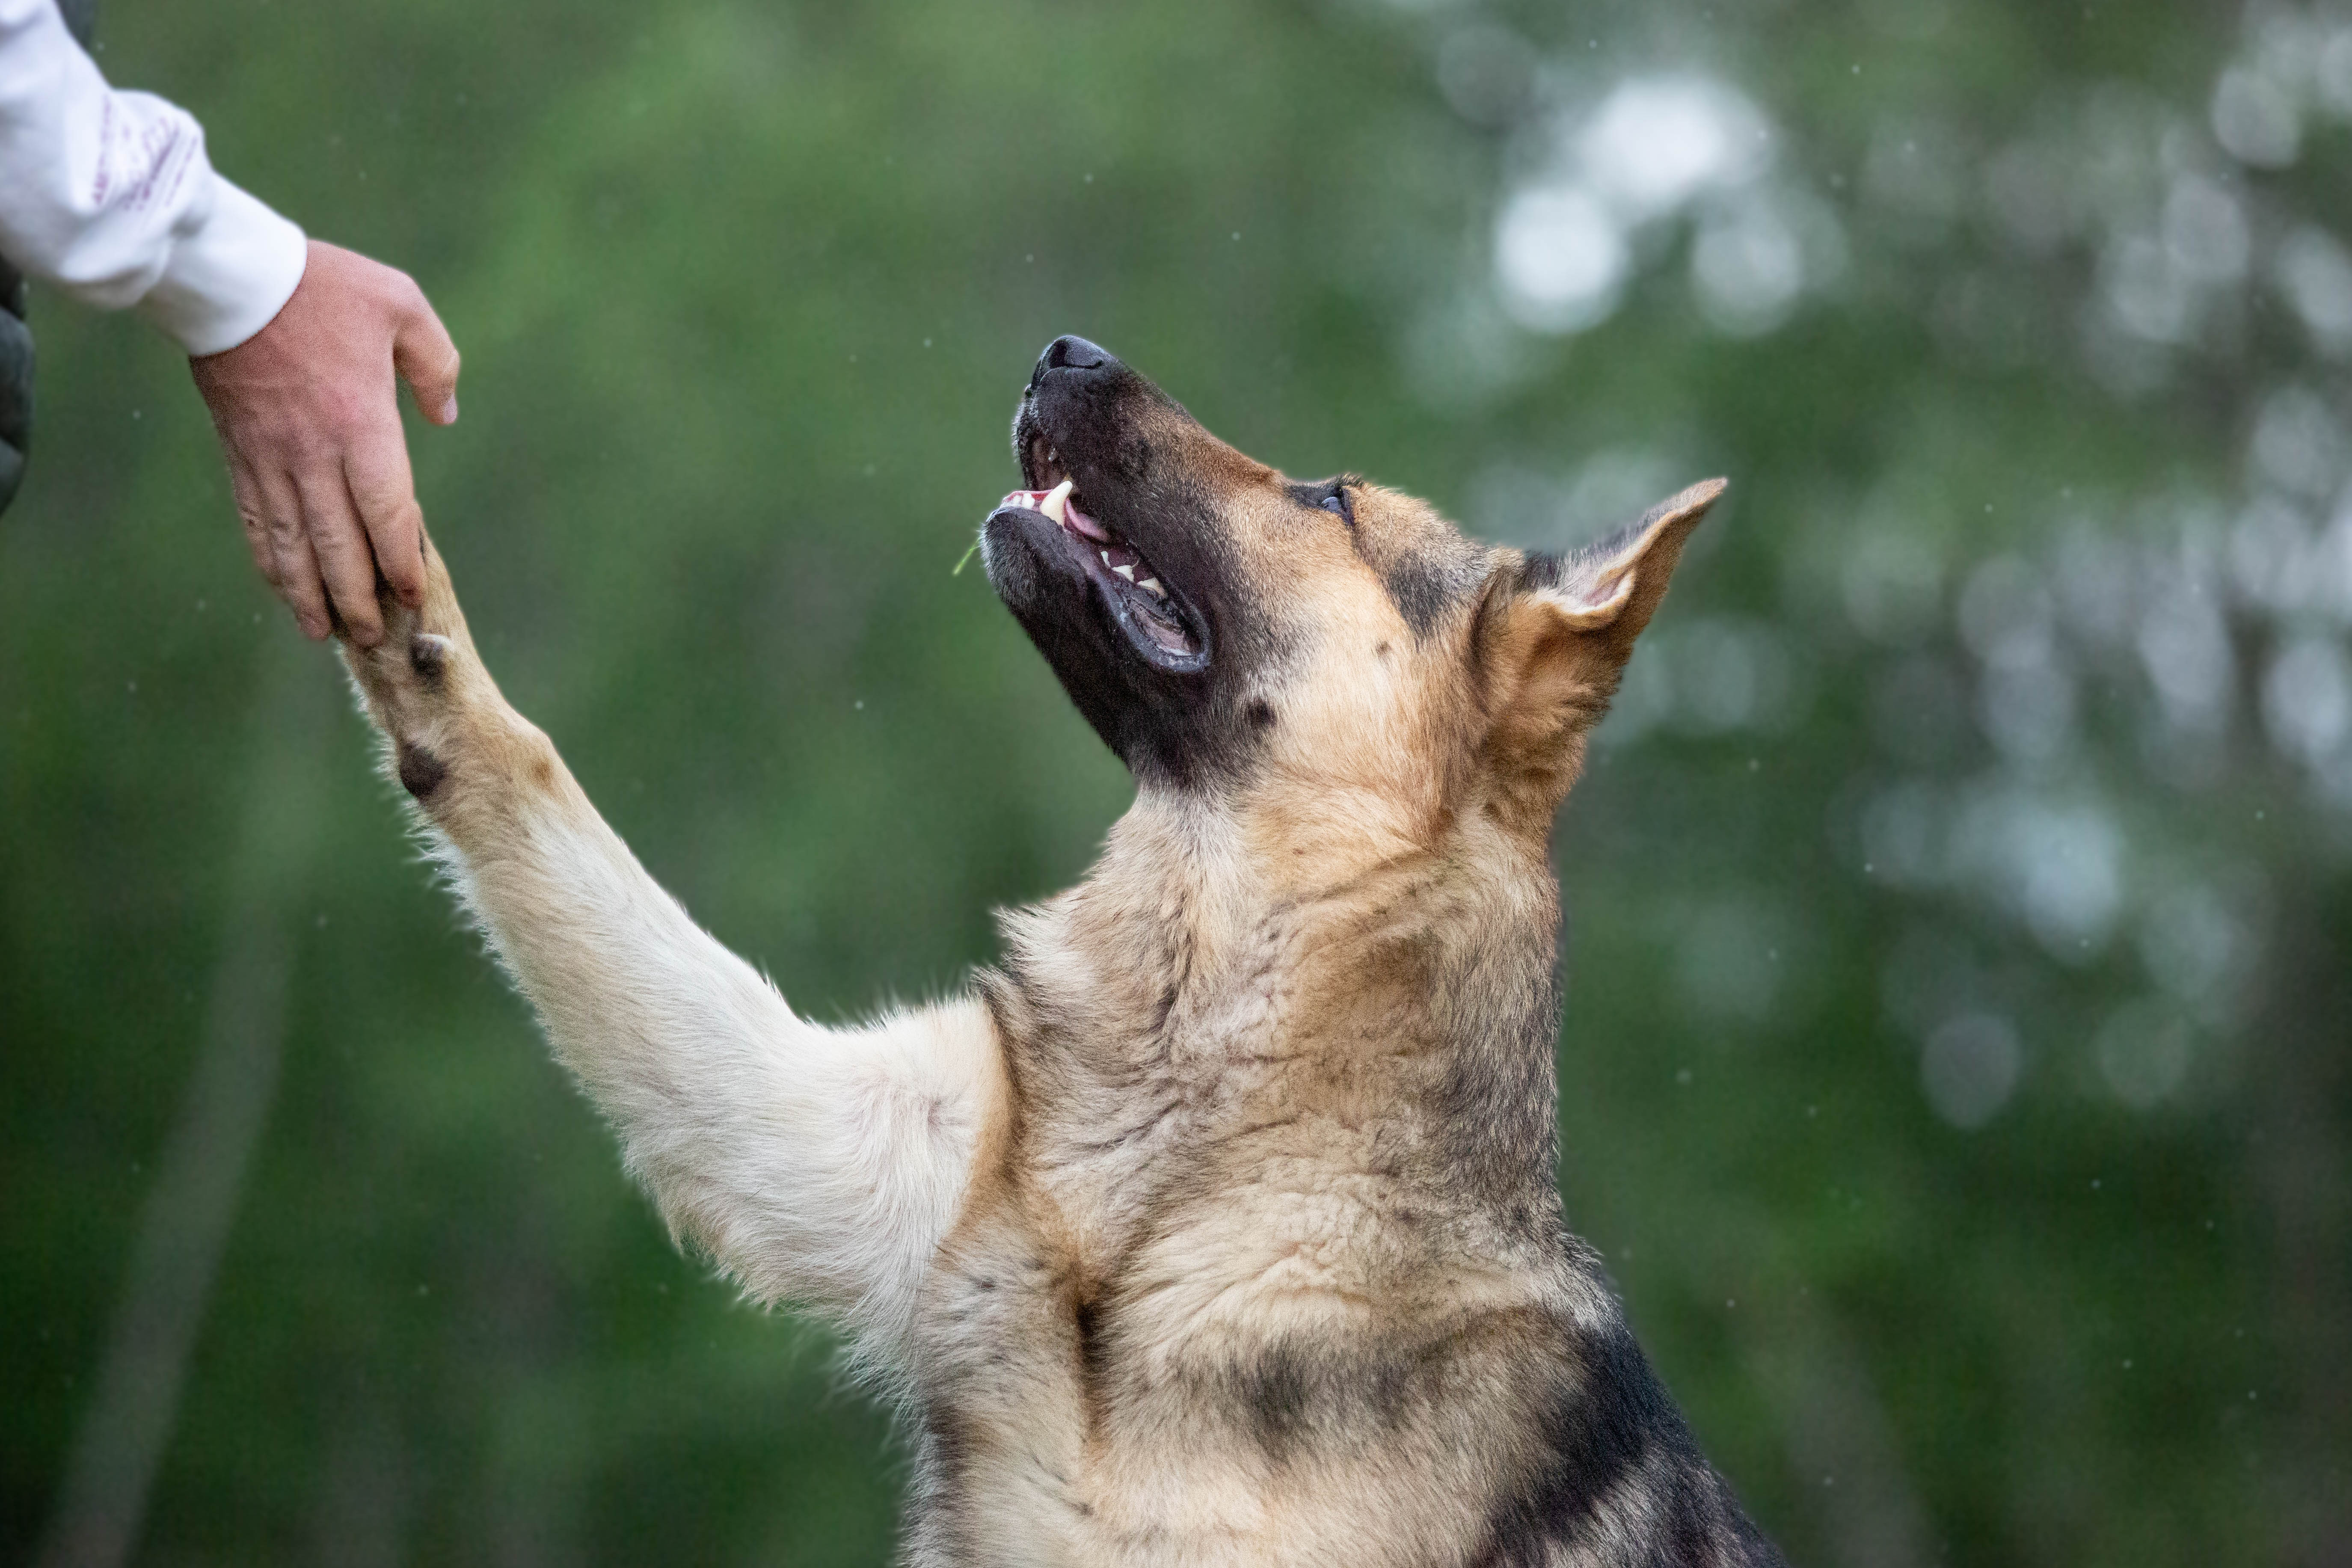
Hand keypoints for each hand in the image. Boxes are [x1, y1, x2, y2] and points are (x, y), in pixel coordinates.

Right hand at [189, 239, 460, 644]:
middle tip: (374, 637)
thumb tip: (445, 415)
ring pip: (294, 545)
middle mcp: (316, 454)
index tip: (410, 594)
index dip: (399, 561)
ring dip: (312, 595)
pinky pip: (258, 521)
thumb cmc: (325, 287)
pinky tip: (285, 591)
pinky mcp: (240, 454)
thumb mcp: (402, 306)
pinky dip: (271, 562)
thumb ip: (434, 365)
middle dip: (358, 598)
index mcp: (362, 424)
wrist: (233, 277)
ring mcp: (272, 458)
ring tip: (329, 634)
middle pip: (339, 545)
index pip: (387, 513)